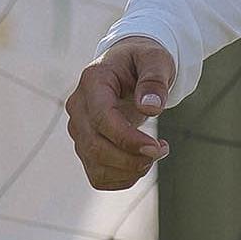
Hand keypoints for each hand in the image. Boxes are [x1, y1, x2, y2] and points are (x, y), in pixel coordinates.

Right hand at [66, 38, 175, 189]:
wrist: (128, 68)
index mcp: (92, 81)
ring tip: (156, 152)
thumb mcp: (156, 60)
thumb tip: (150, 108)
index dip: (127, 139)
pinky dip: (123, 178)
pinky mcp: (85, 147)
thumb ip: (154, 80)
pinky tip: (142, 162)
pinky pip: (98, 176)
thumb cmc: (143, 62)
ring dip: (130, 170)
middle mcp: (78, 107)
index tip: (157, 148)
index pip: (102, 119)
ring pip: (96, 165)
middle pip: (95, 147)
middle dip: (132, 159)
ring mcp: (78, 129)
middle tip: (162, 150)